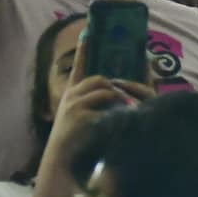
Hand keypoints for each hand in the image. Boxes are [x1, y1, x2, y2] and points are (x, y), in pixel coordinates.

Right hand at [46, 38, 154, 165]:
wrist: (63, 163)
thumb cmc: (79, 144)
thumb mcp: (87, 121)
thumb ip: (99, 107)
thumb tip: (122, 97)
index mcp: (73, 95)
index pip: (79, 68)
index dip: (83, 50)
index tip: (87, 33)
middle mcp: (71, 95)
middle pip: (99, 79)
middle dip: (117, 86)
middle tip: (133, 95)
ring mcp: (73, 103)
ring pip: (103, 87)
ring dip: (120, 95)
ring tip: (132, 108)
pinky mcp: (78, 113)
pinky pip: (104, 102)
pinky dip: (117, 107)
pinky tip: (124, 116)